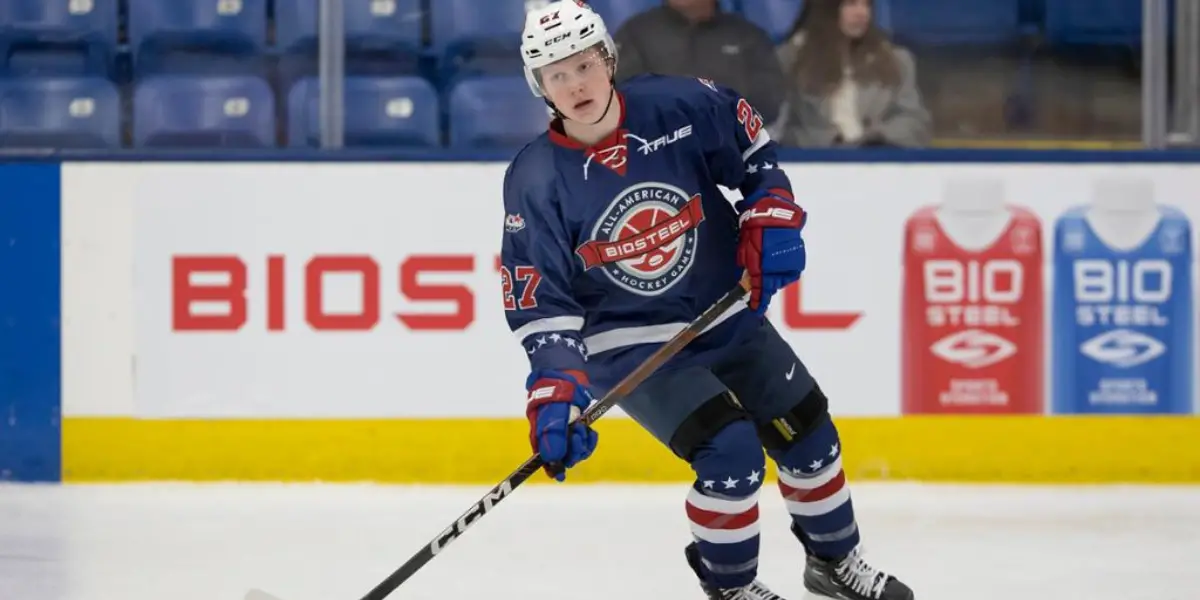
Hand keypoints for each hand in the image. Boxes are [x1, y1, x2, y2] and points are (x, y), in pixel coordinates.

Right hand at [525, 369, 598, 480]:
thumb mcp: (552, 418)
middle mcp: (553, 439)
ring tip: (582, 428)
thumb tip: (555, 461)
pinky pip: (586, 442)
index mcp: (541, 438)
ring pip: (577, 452)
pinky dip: (590, 439)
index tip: (561, 476)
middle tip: (578, 434)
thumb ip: (553, 438)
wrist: (566, 378)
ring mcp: (566, 434)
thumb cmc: (554, 397)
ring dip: (583, 444)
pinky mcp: (578, 428)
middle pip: (565, 458)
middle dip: (574, 451)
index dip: (553, 470)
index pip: (546, 462)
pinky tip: (590, 432)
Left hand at [735, 188, 806, 314]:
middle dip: (765, 287)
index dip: (758, 301)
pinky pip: (789, 268)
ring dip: (774, 277)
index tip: (756, 310)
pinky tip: (774, 261)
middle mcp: (781, 266)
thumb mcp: (746, 247)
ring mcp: (792, 261)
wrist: (773, 208)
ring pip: (781, 278)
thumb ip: (748, 266)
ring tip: (766, 268)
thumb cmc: (755, 226)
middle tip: (756, 287)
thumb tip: (749, 281)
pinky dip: (781, 268)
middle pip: (773, 285)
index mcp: (765, 266)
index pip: (762, 289)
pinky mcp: (798, 255)